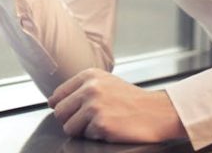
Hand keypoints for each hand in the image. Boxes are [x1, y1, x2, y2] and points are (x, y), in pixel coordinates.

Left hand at [48, 69, 186, 143]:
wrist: (155, 111)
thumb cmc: (130, 99)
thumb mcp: (105, 82)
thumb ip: (81, 88)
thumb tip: (55, 102)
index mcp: (88, 75)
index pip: (58, 95)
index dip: (61, 107)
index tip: (69, 112)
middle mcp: (89, 88)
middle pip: (60, 112)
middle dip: (70, 120)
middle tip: (87, 121)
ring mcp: (94, 106)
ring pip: (69, 127)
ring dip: (82, 130)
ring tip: (100, 124)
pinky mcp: (101, 124)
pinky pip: (86, 137)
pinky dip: (96, 136)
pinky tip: (110, 128)